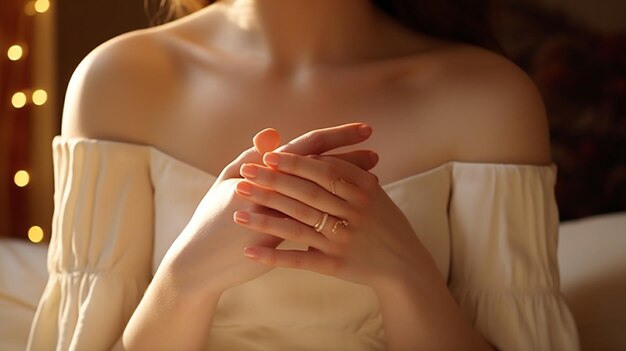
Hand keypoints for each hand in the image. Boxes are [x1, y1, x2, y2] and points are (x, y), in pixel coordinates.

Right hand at [159, 123, 378, 296]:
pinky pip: (317, 224)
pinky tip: (354, 209)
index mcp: (262, 170)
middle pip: (321, 170)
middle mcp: (274, 192)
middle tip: (375, 152)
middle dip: (351, 160)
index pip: (308, 146)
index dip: (337, 136)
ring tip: (373, 178)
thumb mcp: (226, 180)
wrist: (200, 262)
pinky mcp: (283, 243)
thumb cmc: (212, 217)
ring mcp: (280, 219)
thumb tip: (273, 133)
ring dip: (349, 185)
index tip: (363, 130)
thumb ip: (251, 156)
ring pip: (325, 196)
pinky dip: (337, 214)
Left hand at [232, 151, 435, 290]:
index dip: (294, 164)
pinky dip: (274, 256)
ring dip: (265, 218)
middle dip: (272, 184)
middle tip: (244, 175)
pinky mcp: (336, 265)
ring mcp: (343, 241)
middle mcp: (353, 214)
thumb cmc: (383, 221)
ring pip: (298, 226)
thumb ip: (345, 173)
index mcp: (362, 191)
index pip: (322, 172)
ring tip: (237, 211)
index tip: (267, 157)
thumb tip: (311, 152)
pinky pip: (300, 260)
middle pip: (306, 195)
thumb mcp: (372, 193)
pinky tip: (249, 252)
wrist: (403, 263)